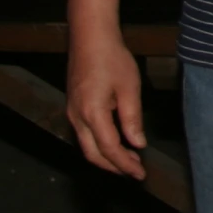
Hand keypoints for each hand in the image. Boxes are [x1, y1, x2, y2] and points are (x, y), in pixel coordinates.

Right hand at [65, 24, 146, 179]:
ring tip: (130, 159)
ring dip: (107, 156)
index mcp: (92, 114)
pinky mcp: (73, 107)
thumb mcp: (129, 88)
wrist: (89, 38)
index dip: (125, 165)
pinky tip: (116, 141)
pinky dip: (100, 144)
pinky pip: (85, 134)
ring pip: (87, 146)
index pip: (109, 149)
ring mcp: (72, 113)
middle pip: (93, 154)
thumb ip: (132, 119)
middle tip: (135, 171)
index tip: (140, 174)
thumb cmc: (112, 59)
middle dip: (114, 167)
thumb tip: (138, 144)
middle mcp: (77, 117)